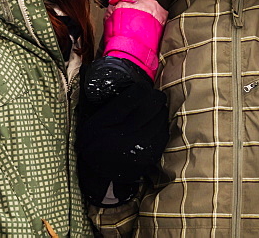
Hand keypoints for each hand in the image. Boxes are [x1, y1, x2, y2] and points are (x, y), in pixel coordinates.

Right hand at [77, 78, 169, 205]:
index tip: (142, 88)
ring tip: (153, 110)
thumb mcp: (95, 119)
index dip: (142, 88)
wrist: (95, 173)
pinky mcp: (149, 158)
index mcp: (108, 123)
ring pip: (161, 119)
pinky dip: (161, 127)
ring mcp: (139, 149)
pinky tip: (154, 126)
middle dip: (154, 98)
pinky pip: (164, 134)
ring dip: (159, 111)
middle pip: (152, 106)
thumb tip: (138, 85)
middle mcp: (124, 136)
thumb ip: (113, 103)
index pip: (136, 96)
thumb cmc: (94, 140)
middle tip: (151, 97)